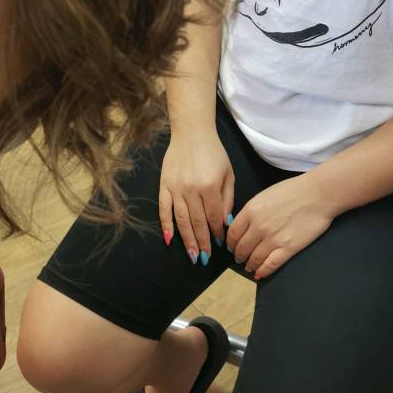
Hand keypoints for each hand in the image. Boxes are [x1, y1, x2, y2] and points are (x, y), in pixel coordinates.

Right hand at [159, 129, 233, 263]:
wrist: (191, 133)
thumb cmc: (214, 153)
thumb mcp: (228, 174)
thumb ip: (227, 199)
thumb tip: (225, 223)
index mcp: (210, 186)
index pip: (214, 217)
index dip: (216, 233)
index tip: (219, 244)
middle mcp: (192, 190)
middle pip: (198, 222)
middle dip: (202, 243)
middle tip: (205, 259)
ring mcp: (176, 188)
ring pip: (181, 220)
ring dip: (187, 240)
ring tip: (191, 255)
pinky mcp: (164, 185)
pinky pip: (163, 209)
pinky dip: (165, 225)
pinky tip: (168, 239)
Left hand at [226, 174, 334, 279]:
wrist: (317, 194)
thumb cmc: (292, 191)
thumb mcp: (264, 195)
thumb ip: (252, 211)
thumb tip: (243, 225)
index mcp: (251, 210)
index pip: (233, 233)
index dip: (231, 243)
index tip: (231, 246)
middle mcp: (259, 226)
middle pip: (242, 247)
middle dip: (239, 255)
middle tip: (239, 258)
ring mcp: (273, 238)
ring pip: (255, 258)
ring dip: (250, 264)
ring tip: (249, 266)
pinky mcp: (288, 248)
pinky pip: (271, 264)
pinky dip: (263, 271)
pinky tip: (260, 274)